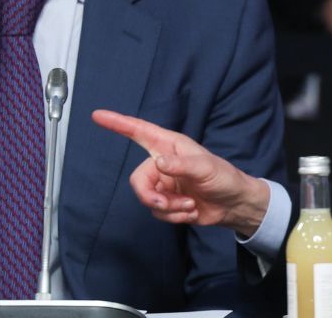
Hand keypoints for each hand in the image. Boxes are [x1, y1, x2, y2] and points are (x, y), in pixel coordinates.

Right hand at [91, 109, 271, 236]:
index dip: (117, 123)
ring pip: (148, 199)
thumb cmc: (224, 177)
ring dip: (170, 208)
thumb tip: (158, 164)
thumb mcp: (205, 168)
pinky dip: (174, 215)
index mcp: (170, 146)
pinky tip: (190, 211)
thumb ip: (180, 166)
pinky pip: (158, 212)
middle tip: (167, 203)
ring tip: (190, 205)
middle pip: (139, 180)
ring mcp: (164, 183)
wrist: (234, 205)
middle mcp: (163, 163)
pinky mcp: (168, 201)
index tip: (98, 115)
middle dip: (151, 196)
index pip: (139, 131)